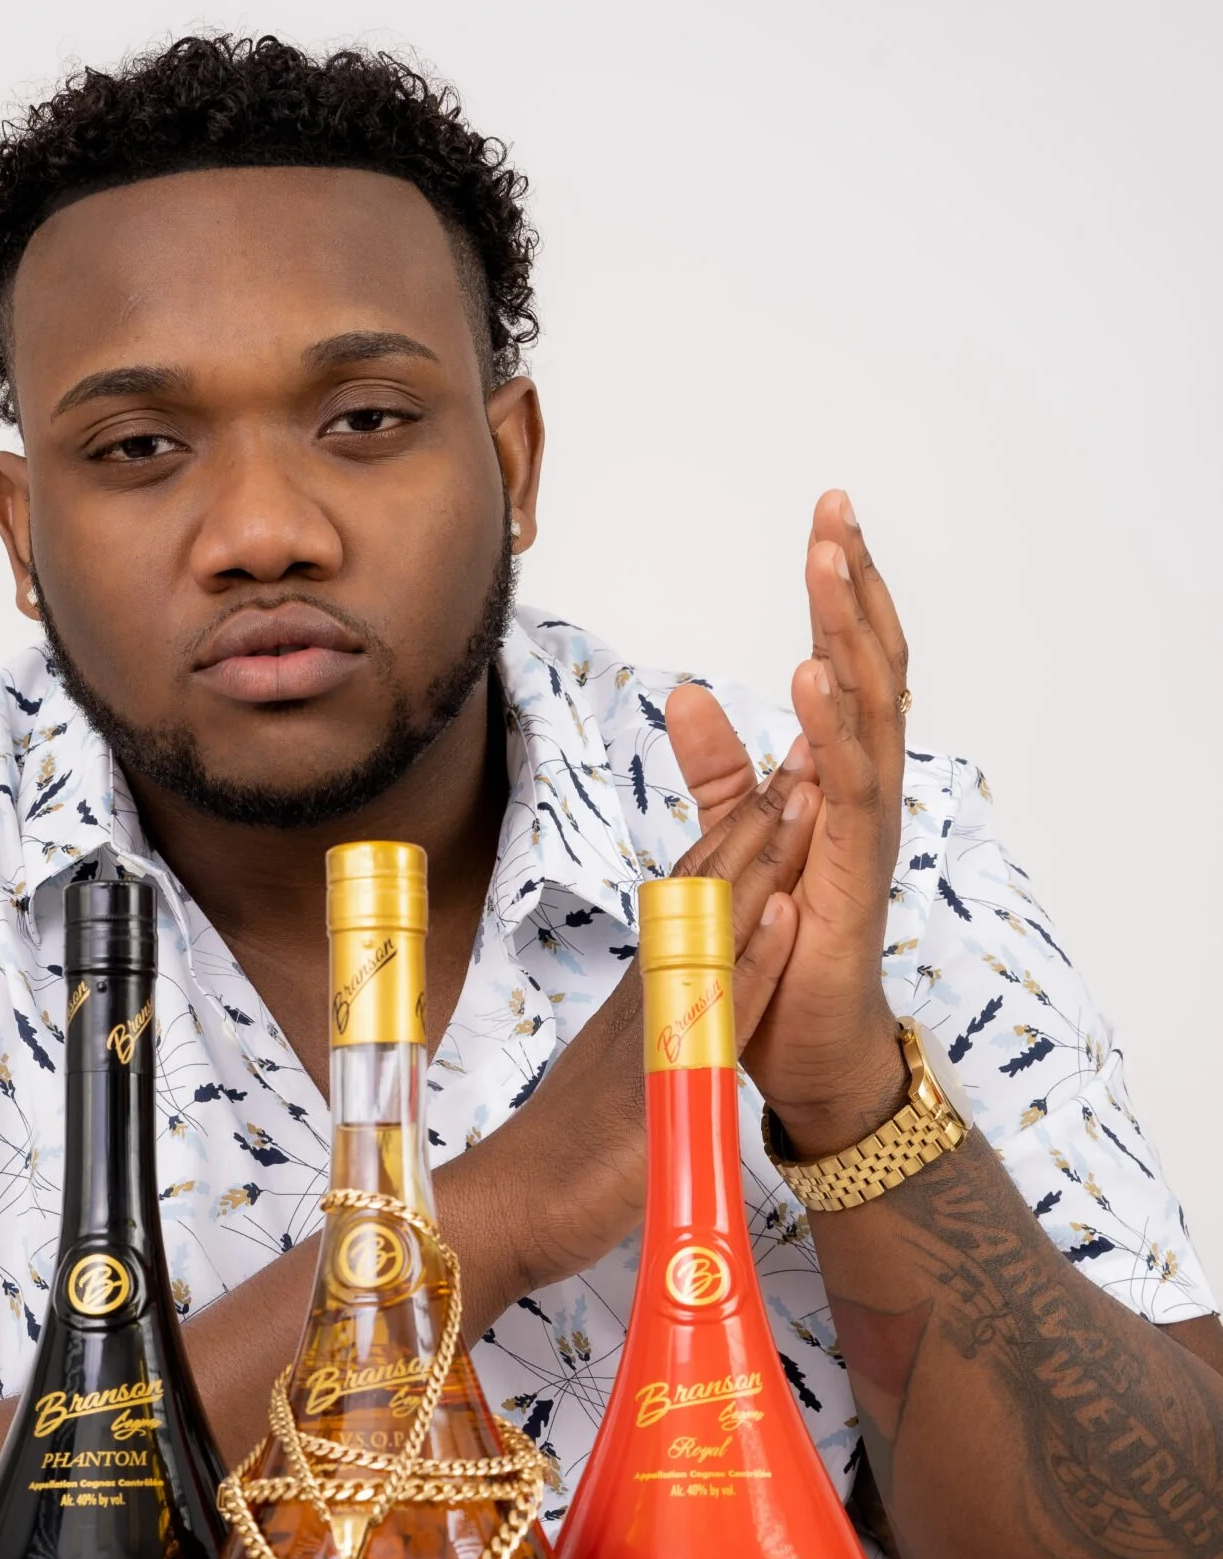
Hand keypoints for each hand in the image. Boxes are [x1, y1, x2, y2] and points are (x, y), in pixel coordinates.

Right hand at [472, 744, 816, 1289]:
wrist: (514, 1211)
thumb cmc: (562, 1162)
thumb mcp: (628, 1086)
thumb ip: (656, 1047)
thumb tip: (681, 1028)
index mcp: (646, 996)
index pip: (695, 898)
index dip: (739, 836)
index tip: (782, 778)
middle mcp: (649, 996)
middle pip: (706, 889)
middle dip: (760, 819)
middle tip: (803, 749)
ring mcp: (655, 1030)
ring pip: (713, 928)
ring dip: (762, 862)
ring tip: (801, 796)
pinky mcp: (664, 1078)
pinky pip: (716, 1007)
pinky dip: (750, 958)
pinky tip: (779, 915)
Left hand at [666, 490, 909, 1156]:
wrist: (805, 1048)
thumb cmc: (785, 950)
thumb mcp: (741, 838)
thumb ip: (720, 770)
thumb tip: (686, 692)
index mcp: (841, 776)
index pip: (850, 663)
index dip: (841, 593)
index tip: (827, 517)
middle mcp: (866, 792)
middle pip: (872, 667)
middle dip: (855, 587)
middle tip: (836, 511)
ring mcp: (867, 830)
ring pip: (869, 711)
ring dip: (849, 632)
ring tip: (830, 562)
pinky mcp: (854, 874)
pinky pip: (850, 789)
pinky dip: (833, 729)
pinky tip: (816, 678)